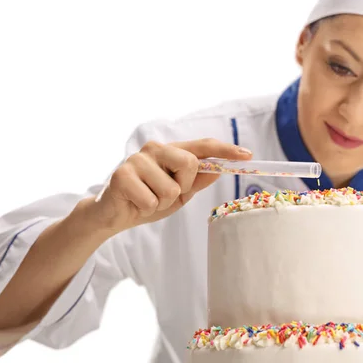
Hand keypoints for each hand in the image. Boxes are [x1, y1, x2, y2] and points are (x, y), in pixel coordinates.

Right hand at [92, 138, 251, 232]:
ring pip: (171, 188)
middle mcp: (154, 149)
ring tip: (148, 199)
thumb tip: (218, 170)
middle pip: (189, 163)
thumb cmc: (148, 200)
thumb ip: (197, 181)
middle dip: (183, 186)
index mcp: (171, 151)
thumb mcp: (179, 193)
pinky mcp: (122, 175)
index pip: (202, 146)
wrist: (114, 215)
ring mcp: (137, 159)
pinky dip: (148, 208)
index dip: (226, 150)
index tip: (248, 155)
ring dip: (162, 202)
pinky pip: (151, 199)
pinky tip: (136, 203)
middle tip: (166, 194)